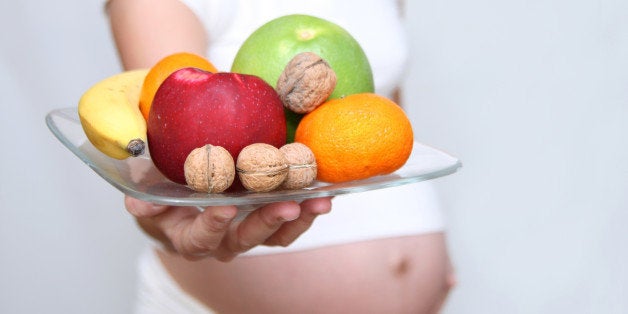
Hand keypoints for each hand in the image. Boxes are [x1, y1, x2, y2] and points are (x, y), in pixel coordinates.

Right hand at [124, 196, 331, 261]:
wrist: (182, 202)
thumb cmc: (164, 196)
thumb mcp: (148, 195)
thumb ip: (145, 198)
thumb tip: (138, 202)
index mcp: (191, 238)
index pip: (201, 238)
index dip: (212, 225)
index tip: (225, 208)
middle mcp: (222, 242)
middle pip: (247, 239)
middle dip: (269, 221)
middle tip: (290, 205)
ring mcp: (248, 233)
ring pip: (276, 235)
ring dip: (299, 218)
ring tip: (320, 201)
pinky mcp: (268, 222)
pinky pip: (291, 222)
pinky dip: (308, 208)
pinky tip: (323, 192)